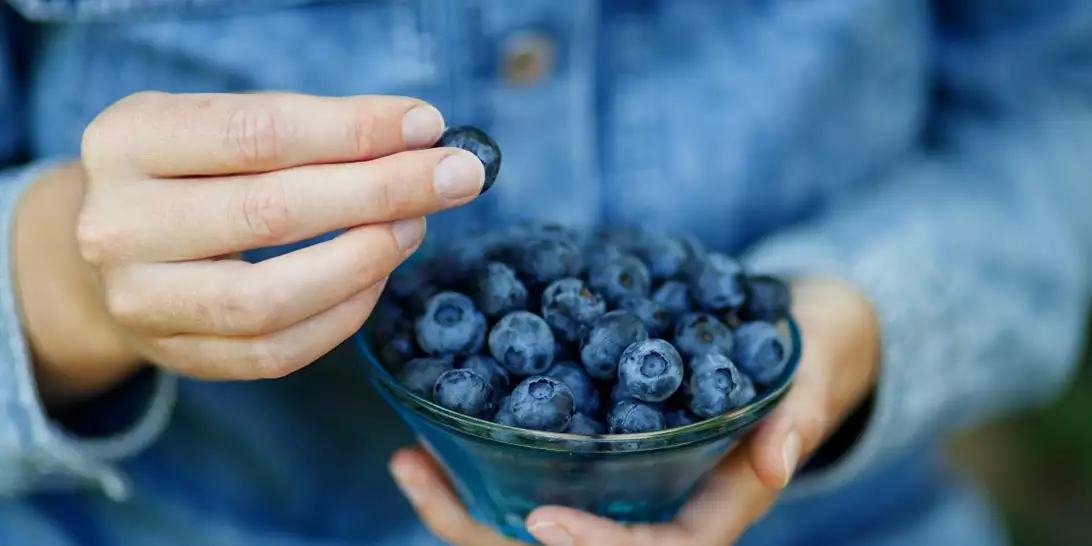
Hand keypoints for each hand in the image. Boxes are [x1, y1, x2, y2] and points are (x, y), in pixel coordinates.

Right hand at [22, 91, 485, 402]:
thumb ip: (311, 131)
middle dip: (382, 191)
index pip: (260, 133)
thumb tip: (421, 138)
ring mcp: (141, 301)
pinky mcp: (178, 355)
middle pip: (272, 212)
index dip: (355, 130)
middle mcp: (119, 225)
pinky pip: (278, 350)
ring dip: (365, 259)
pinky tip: (379, 275)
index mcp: (127, 141)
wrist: (117, 247)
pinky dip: (344, 314)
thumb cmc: (192, 172)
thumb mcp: (224, 125)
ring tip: (415, 226)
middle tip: (454, 178)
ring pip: (272, 297)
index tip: (428, 126)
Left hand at [389, 276, 880, 545]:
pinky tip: (429, 431)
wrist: (789, 335)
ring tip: (407, 459)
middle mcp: (653, 508)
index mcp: (708, 509)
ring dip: (465, 500)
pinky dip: (477, 460)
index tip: (541, 522)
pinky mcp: (594, 452)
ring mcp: (618, 486)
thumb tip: (782, 458)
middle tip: (425, 478)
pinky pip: (528, 473)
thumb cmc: (804, 355)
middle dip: (490, 529)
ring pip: (532, 520)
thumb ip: (798, 414)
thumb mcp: (810, 375)